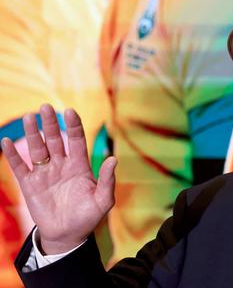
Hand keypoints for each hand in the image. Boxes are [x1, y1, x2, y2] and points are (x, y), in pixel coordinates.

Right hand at [1, 104, 116, 254]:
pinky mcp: (30, 185)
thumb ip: (107, 180)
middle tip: (45, 107)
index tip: (69, 111)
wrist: (68, 235)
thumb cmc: (88, 217)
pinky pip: (20, 167)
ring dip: (33, 133)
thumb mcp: (103, 201)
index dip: (74, 126)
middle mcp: (62, 165)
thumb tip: (112, 159)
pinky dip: (13, 155)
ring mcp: (45, 173)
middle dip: (51, 123)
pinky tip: (7, 141)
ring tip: (30, 117)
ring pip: (38, 149)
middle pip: (56, 139)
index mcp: (80, 166)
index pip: (77, 140)